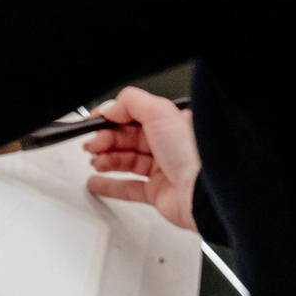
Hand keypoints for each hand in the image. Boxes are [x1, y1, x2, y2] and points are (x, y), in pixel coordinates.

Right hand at [83, 86, 201, 230]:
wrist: (203, 193)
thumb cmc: (191, 153)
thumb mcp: (158, 112)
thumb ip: (129, 102)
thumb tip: (110, 108)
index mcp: (168, 122)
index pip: (132, 116)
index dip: (111, 118)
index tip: (93, 122)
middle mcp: (166, 145)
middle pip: (126, 138)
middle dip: (105, 139)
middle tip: (93, 144)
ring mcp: (161, 169)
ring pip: (126, 161)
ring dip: (106, 160)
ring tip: (95, 160)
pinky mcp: (157, 192)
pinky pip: (128, 188)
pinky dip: (110, 185)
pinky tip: (97, 181)